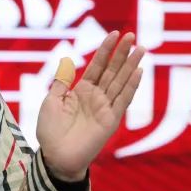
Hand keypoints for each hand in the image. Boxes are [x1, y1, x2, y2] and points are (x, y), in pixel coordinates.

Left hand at [37, 31, 144, 180]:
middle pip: (112, 70)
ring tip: (140, 49)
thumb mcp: (51, 101)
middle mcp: (96, 97)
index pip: (97, 66)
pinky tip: (139, 72)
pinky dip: (131, 86)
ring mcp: (105, 107)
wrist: (55, 156)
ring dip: (131, 65)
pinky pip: (123, 100)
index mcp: (81, 90)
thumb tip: (66, 62)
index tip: (114, 33)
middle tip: (131, 35)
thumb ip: (61, 83)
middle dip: (122, 53)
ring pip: (120, 82)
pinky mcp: (111, 120)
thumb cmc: (50, 131)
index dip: (106, 50)